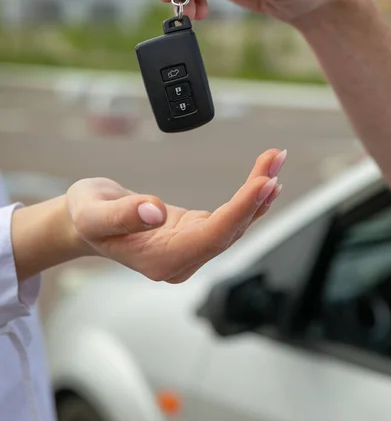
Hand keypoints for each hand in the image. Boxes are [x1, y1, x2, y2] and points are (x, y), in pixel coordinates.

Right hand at [66, 149, 284, 282]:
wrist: (85, 224)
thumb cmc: (87, 218)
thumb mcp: (93, 213)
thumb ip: (123, 215)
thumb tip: (156, 211)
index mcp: (160, 260)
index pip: (211, 237)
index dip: (240, 210)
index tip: (263, 183)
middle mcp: (181, 260)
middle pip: (230, 230)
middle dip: (256, 195)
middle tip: (275, 160)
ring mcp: (189, 250)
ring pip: (234, 225)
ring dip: (257, 194)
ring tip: (275, 161)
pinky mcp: (194, 236)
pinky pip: (228, 221)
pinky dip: (248, 200)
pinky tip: (264, 183)